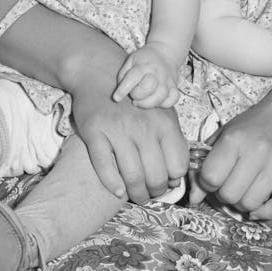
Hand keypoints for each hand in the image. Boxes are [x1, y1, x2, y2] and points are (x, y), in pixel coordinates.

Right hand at [71, 72, 188, 204]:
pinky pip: (104, 167)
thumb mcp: (160, 112)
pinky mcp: (94, 132)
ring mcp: (118, 130)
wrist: (100, 75)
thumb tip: (175, 179)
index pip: (177, 166)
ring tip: (135, 195)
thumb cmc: (134, 99)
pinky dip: (112, 184)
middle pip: (155, 176)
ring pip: (132, 176)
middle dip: (154, 192)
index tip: (165, 184)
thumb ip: (172, 141)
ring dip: (136, 194)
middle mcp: (143, 127)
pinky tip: (117, 191)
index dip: (172, 181)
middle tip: (149, 194)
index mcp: (164, 123)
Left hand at [113, 43, 179, 107]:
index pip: (133, 76)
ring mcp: (167, 80)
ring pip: (161, 96)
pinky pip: (172, 99)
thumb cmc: (144, 59)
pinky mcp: (174, 87)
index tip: (116, 98)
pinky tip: (156, 101)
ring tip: (141, 102)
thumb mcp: (131, 60)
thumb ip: (123, 75)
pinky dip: (165, 104)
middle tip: (134, 95)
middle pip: (148, 88)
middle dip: (138, 95)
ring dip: (149, 103)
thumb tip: (120, 91)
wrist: (165, 52)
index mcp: (143, 64)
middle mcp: (157, 72)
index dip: (124, 89)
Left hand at [189, 95, 271, 220]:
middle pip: (230, 195)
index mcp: (234, 138)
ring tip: (248, 191)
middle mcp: (257, 149)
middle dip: (227, 195)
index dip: (208, 184)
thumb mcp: (226, 134)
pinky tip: (261, 205)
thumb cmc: (255, 125)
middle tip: (233, 186)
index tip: (215, 179)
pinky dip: (266, 212)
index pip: (210, 178)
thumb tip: (192, 198)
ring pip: (252, 204)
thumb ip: (205, 164)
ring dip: (246, 204)